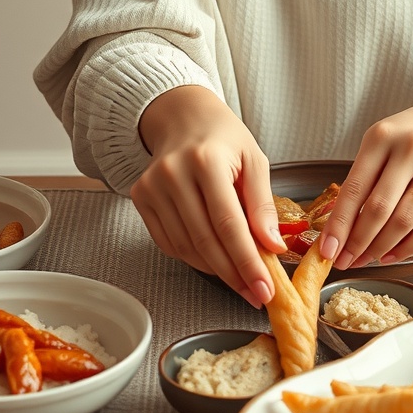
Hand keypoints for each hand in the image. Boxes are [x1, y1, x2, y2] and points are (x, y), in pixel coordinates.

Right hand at [130, 86, 282, 306]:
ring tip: (241, 279)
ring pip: (186, 247)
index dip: (247, 261)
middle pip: (205, 241)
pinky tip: (214, 260)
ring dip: (216, 270)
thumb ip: (262, 204)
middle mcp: (173, 174)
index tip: (264, 288)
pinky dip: (194, 258)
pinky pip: (169, 243)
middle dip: (234, 274)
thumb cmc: (223, 139)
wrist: (183, 117)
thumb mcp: (254, 160)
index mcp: (206, 161)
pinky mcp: (141, 198)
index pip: (228, 224)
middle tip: (256, 294)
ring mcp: (152, 187)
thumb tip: (271, 246)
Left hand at [318, 88, 412, 269]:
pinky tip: (394, 254)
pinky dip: (410, 247)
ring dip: (382, 248)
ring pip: (405, 221)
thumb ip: (364, 178)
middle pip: (379, 209)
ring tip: (369, 259)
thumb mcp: (383, 142)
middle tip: (347, 262)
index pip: (354, 189)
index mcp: (381, 137)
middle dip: (358, 243)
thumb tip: (341, 230)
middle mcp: (411, 148)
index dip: (339, 225)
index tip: (327, 251)